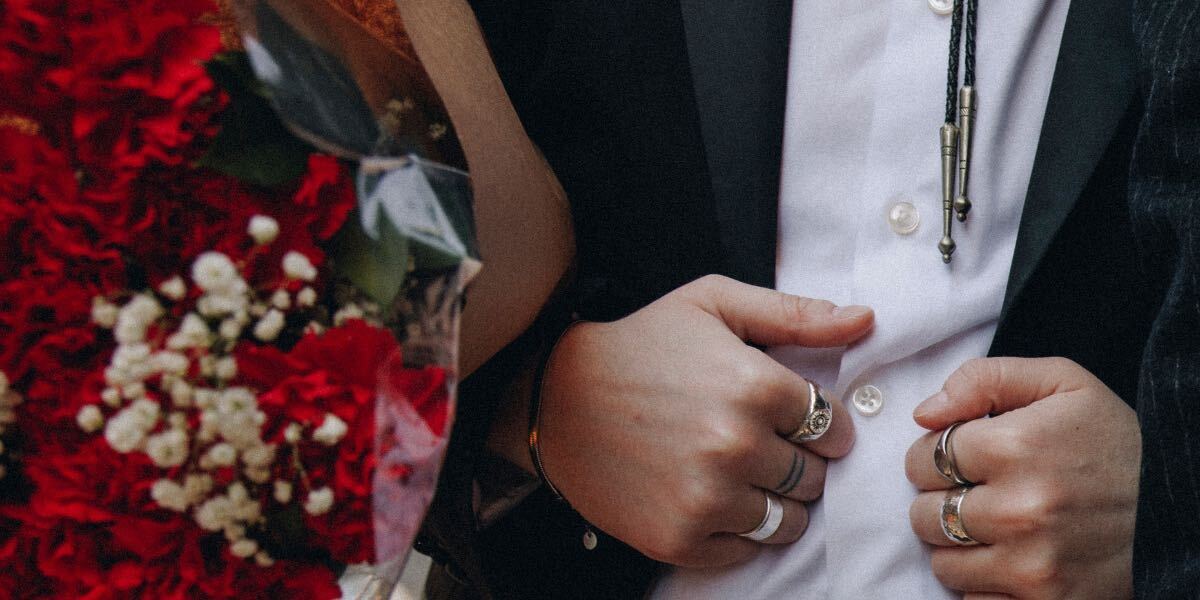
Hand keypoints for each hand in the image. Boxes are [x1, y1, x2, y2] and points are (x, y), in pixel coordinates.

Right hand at [538, 275, 873, 566]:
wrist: (557, 400)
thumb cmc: (643, 345)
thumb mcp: (713, 304)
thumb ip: (795, 314)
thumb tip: (866, 320)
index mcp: (755, 385)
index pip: (833, 425)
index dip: (816, 420)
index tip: (789, 417)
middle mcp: (736, 446)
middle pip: (815, 476)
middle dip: (798, 460)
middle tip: (759, 442)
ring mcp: (708, 498)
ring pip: (790, 520)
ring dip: (776, 500)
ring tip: (739, 472)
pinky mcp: (681, 538)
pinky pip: (747, 550)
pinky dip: (738, 529)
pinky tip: (709, 494)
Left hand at [905, 357, 1138, 598]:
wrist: (1178, 510)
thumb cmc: (1115, 443)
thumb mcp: (1061, 384)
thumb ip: (983, 379)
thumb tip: (924, 412)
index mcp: (1016, 446)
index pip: (923, 457)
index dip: (936, 455)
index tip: (964, 458)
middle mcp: (1020, 509)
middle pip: (924, 512)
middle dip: (943, 500)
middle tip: (980, 492)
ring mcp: (1031, 564)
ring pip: (943, 561)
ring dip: (959, 545)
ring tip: (996, 526)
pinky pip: (972, 598)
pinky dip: (984, 581)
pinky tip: (1012, 557)